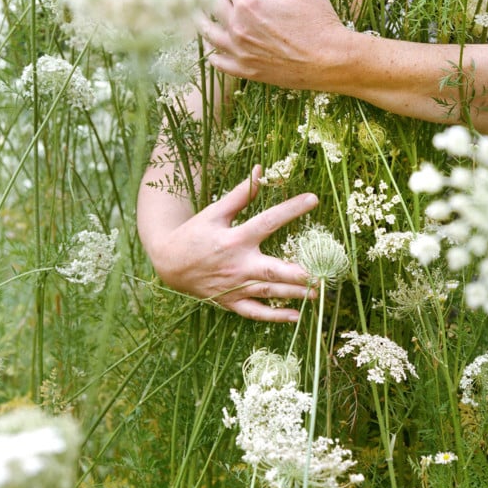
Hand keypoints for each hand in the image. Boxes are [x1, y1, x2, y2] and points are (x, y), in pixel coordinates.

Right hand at [149, 166, 317, 321]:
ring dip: (293, 294)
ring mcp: (234, 286)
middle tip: (321, 273)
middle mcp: (238, 265)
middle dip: (297, 273)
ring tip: (316, 293)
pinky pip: (255, 313)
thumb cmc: (193, 234)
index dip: (291, 209)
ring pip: (269, 293)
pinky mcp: (230, 301)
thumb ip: (240, 194)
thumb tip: (259, 171)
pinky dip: (275, 316)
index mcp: (235, 239)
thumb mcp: (214, 212)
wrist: (167, 263)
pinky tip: (296, 316)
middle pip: (272, 270)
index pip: (268, 221)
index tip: (313, 199)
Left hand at [181, 0, 349, 90]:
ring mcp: (240, 52)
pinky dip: (211, 51)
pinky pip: (219, 62)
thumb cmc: (320, 21)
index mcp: (249, 5)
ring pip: (208, 32)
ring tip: (190, 4)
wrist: (331, 61)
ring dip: (197, 14)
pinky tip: (209, 43)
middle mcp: (238, 28)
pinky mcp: (247, 71)